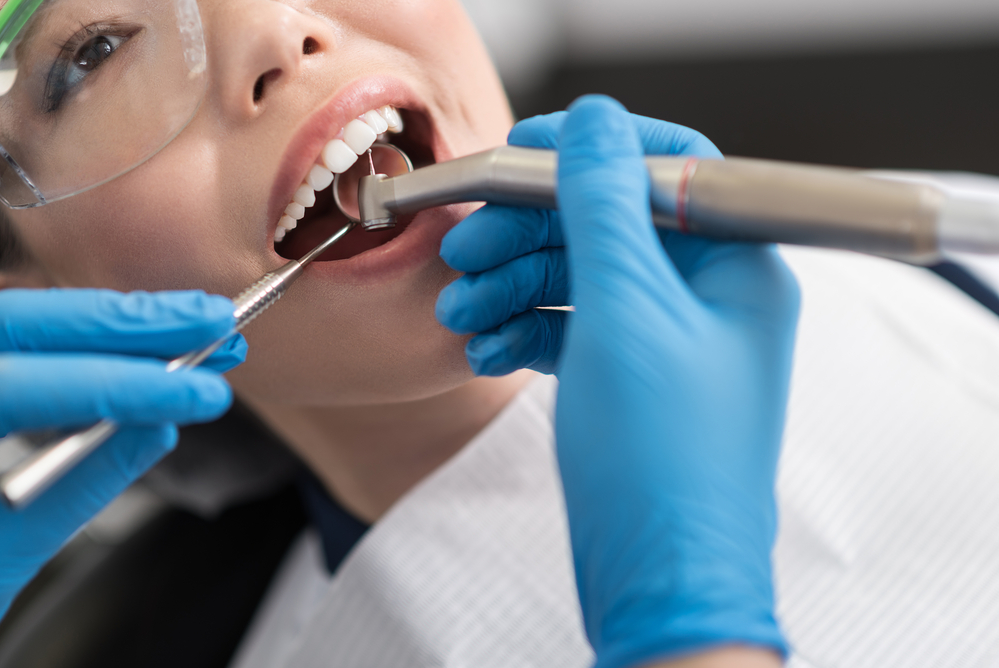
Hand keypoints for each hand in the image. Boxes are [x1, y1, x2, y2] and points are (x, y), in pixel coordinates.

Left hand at [0, 288, 244, 617]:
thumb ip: (75, 489)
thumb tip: (153, 427)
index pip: (18, 387)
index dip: (120, 383)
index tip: (196, 388)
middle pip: (16, 322)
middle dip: (124, 322)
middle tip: (209, 319)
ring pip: (13, 321)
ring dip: (109, 323)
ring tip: (189, 326)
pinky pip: (14, 348)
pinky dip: (76, 341)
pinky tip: (134, 343)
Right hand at [437, 97, 798, 665]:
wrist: (663, 585)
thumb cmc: (663, 461)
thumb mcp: (626, 312)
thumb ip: (606, 207)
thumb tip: (596, 123)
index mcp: (736, 266)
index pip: (668, 169)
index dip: (591, 151)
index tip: (524, 151)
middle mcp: (707, 298)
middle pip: (609, 225)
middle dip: (530, 232)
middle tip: (466, 244)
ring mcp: (667, 341)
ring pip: (582, 279)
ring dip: (515, 285)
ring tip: (462, 308)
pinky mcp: (631, 380)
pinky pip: (574, 329)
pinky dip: (527, 331)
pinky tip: (487, 347)